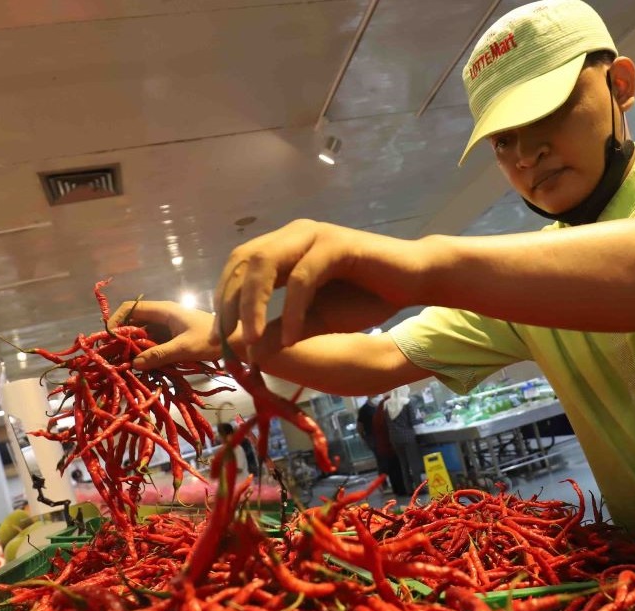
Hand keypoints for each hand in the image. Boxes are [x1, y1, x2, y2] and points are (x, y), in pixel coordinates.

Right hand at [108, 300, 217, 370]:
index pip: (131, 308)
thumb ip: (160, 354)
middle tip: (113, 358)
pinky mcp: (173, 339)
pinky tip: (142, 367)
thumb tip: (134, 364)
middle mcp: (162, 316)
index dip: (116, 320)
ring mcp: (168, 327)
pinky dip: (146, 354)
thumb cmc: (212, 340)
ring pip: (142, 335)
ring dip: (134, 348)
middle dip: (122, 339)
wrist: (235, 342)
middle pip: (134, 323)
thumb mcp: (185, 348)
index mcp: (164, 310)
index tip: (108, 339)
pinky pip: (153, 344)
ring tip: (124, 365)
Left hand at [209, 219, 423, 348]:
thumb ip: (282, 328)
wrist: (415, 279)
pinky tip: (292, 337)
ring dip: (252, 304)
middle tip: (226, 341)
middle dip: (230, 303)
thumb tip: (248, 351)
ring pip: (264, 264)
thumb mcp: (315, 320)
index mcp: (285, 247)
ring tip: (251, 341)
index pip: (238, 265)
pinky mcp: (337, 245)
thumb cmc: (367, 297)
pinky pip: (302, 277)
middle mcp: (294, 235)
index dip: (223, 299)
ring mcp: (314, 236)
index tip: (219, 337)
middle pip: (243, 261)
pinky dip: (292, 310)